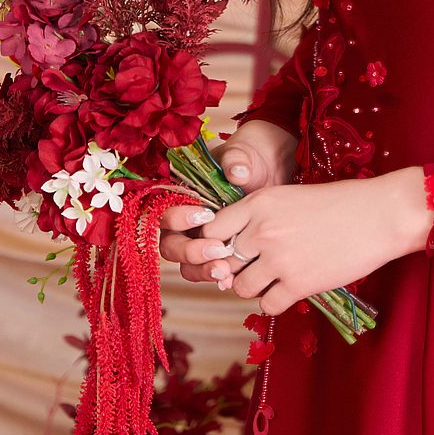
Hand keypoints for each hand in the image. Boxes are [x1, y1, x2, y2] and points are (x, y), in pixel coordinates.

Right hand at [159, 118, 295, 280]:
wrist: (269, 173)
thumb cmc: (248, 161)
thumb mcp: (241, 156)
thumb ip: (235, 161)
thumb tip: (236, 171)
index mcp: (179, 195)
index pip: (164, 213)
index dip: (178, 219)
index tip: (205, 216)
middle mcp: (182, 222)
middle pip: (170, 246)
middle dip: (190, 251)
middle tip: (217, 250)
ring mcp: (198, 240)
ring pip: (185, 264)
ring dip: (202, 269)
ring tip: (224, 270)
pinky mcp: (215, 253)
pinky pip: (206, 271)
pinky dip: (216, 276)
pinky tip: (230, 279)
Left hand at [167, 167, 432, 314]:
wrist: (380, 215)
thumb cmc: (341, 202)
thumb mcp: (292, 195)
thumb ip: (261, 215)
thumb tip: (234, 245)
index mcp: (260, 202)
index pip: (211, 230)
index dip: (214, 243)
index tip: (227, 248)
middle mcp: (263, 230)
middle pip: (223, 261)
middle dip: (234, 267)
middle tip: (253, 266)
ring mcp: (280, 259)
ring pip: (240, 287)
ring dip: (252, 286)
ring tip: (272, 278)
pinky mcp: (299, 284)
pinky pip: (267, 305)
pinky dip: (274, 302)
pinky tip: (288, 290)